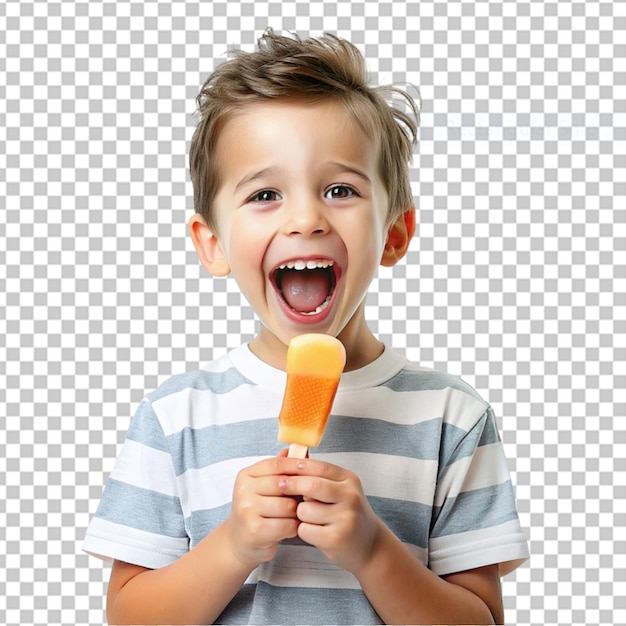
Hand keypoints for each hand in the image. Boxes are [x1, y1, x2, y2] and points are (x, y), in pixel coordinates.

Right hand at [226, 451, 299, 568]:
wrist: (239, 540)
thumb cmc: (257, 511)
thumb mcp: (264, 486)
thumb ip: (280, 469)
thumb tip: (297, 449)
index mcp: (246, 475)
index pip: (276, 464)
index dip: (296, 465)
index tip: (311, 469)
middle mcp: (243, 491)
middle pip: (283, 484)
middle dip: (299, 492)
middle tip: (307, 498)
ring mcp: (247, 510)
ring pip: (287, 506)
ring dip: (297, 512)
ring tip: (296, 515)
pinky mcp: (254, 531)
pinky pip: (286, 525)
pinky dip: (293, 527)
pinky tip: (290, 528)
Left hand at [279, 458, 382, 574]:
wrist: (370, 545)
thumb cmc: (347, 514)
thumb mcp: (340, 489)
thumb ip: (319, 474)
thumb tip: (292, 452)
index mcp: (350, 480)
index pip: (319, 467)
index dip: (296, 466)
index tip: (281, 469)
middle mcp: (350, 497)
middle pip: (311, 486)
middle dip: (291, 485)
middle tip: (279, 486)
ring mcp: (345, 518)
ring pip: (305, 509)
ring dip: (300, 514)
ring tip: (310, 518)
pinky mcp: (336, 539)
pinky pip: (305, 529)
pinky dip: (303, 531)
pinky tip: (315, 532)